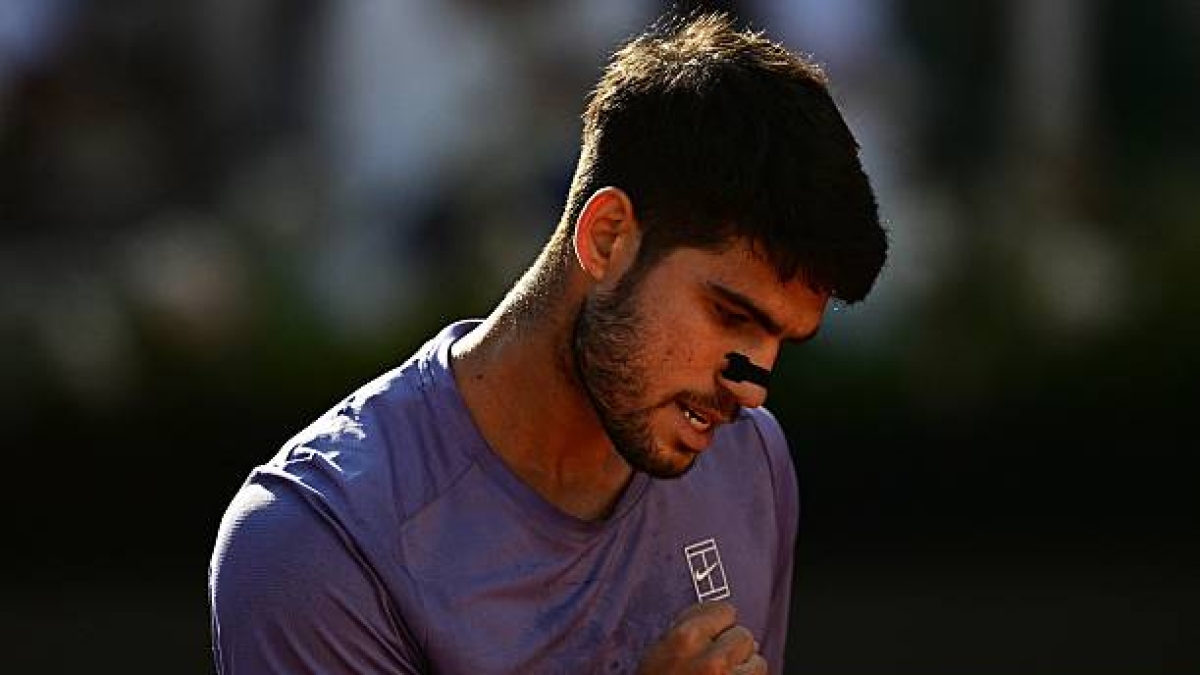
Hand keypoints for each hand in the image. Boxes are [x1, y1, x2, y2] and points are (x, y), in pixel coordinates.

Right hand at [637, 602, 766, 673]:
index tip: (713, 630)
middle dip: (731, 646)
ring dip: (744, 666)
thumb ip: (687, 629)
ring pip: (757, 659)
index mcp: (686, 639)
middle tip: (714, 659)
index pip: (724, 610)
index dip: (717, 622)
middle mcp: (712, 658)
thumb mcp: (658, 652)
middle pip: (743, 634)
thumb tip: (713, 619)